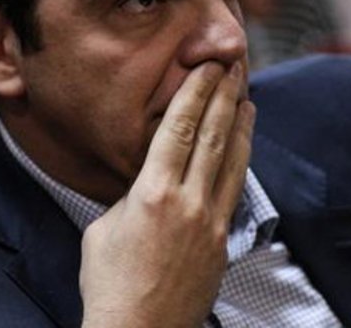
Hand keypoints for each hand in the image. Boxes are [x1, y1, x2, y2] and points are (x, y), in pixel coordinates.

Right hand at [80, 62, 254, 327]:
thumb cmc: (108, 285)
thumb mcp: (103, 229)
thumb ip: (130, 196)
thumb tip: (149, 182)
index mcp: (152, 195)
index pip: (180, 130)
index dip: (196, 93)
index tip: (206, 66)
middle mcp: (188, 203)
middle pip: (214, 137)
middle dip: (225, 96)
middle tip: (234, 65)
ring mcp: (210, 223)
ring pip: (233, 161)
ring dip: (241, 124)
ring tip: (247, 95)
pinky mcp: (221, 241)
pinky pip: (234, 190)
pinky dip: (241, 161)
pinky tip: (244, 145)